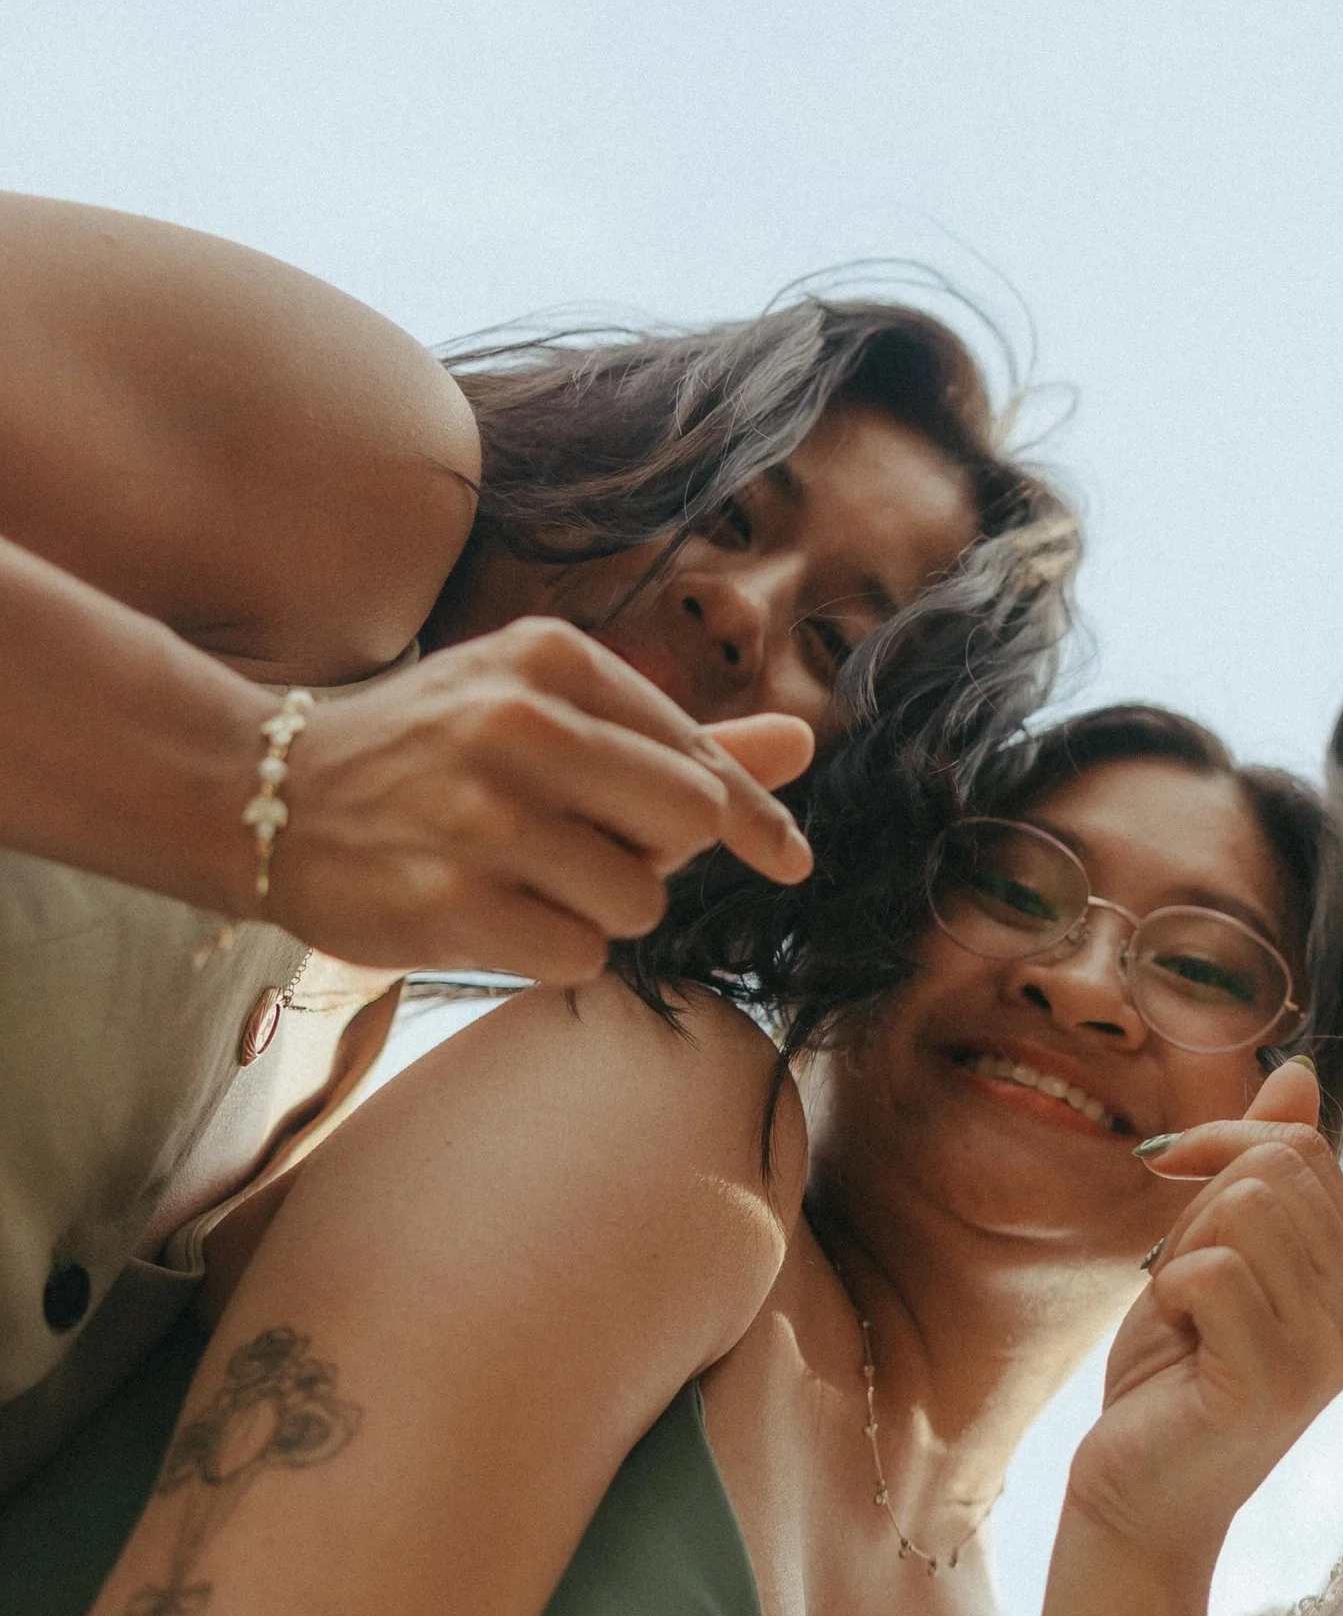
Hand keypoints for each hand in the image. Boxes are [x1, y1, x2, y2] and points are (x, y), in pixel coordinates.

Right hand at [259, 619, 815, 978]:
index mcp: (553, 659)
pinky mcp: (448, 902)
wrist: (263, 794)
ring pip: (638, 901)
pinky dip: (553, 950)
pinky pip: (579, 957)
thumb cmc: (433, 750)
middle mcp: (518, 725)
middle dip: (660, 853)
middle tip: (587, 845)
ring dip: (601, 908)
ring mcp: (481, 816)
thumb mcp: (545, 707)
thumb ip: (676, 736)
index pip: (702, 757)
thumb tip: (805, 745)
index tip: (788, 859)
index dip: (753, 818)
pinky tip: (493, 913)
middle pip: (689, 826)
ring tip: (524, 874)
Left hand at [1070, 1063, 1342, 1574]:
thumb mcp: (1218, 1252)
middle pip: (1273, 1170)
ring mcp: (1330, 1352)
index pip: (1301, 1147)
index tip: (1171, 1187)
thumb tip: (1299, 1071)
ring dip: (1182, 1253)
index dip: (1219, 1147)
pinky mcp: (1276, 1385)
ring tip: (1186, 1320)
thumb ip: (1264, 1168)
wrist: (1139, 1500)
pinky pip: (1211, 1272)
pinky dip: (1169, 1294)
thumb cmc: (1174, 1377)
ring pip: (1244, 1209)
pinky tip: (1180, 1349)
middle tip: (1181, 1288)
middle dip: (1197, 1210)